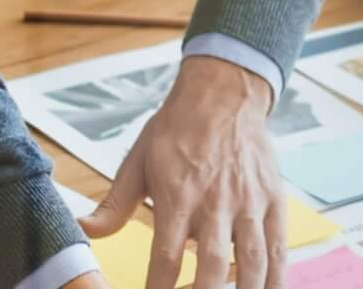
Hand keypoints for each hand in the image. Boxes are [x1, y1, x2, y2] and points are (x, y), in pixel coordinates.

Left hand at [86, 56, 285, 288]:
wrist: (223, 92)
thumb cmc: (177, 129)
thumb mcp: (137, 162)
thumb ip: (113, 205)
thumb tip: (83, 231)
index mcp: (177, 197)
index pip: (166, 259)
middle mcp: (215, 203)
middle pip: (212, 268)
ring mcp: (248, 202)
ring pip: (251, 261)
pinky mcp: (273, 199)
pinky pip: (279, 246)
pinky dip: (277, 276)